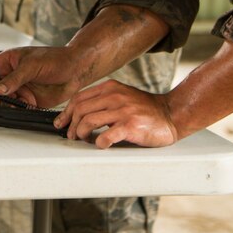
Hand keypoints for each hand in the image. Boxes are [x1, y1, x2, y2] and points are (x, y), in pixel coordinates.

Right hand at [0, 46, 91, 108]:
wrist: (76, 70)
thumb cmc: (55, 58)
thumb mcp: (32, 65)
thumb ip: (15, 78)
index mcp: (7, 60)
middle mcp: (10, 75)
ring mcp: (18, 89)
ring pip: (2, 100)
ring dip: (3, 104)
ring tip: (13, 103)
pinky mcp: (28, 101)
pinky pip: (15, 108)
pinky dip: (16, 110)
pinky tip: (24, 107)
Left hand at [57, 80, 178, 147]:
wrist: (171, 114)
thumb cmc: (145, 109)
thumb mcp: (122, 96)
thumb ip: (103, 100)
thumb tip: (79, 114)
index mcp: (110, 88)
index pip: (79, 98)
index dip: (66, 112)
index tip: (61, 123)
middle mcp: (115, 96)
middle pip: (80, 110)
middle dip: (71, 125)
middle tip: (71, 136)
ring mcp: (123, 110)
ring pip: (88, 121)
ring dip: (81, 134)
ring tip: (84, 140)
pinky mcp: (130, 126)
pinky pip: (105, 137)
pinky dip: (98, 143)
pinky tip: (101, 145)